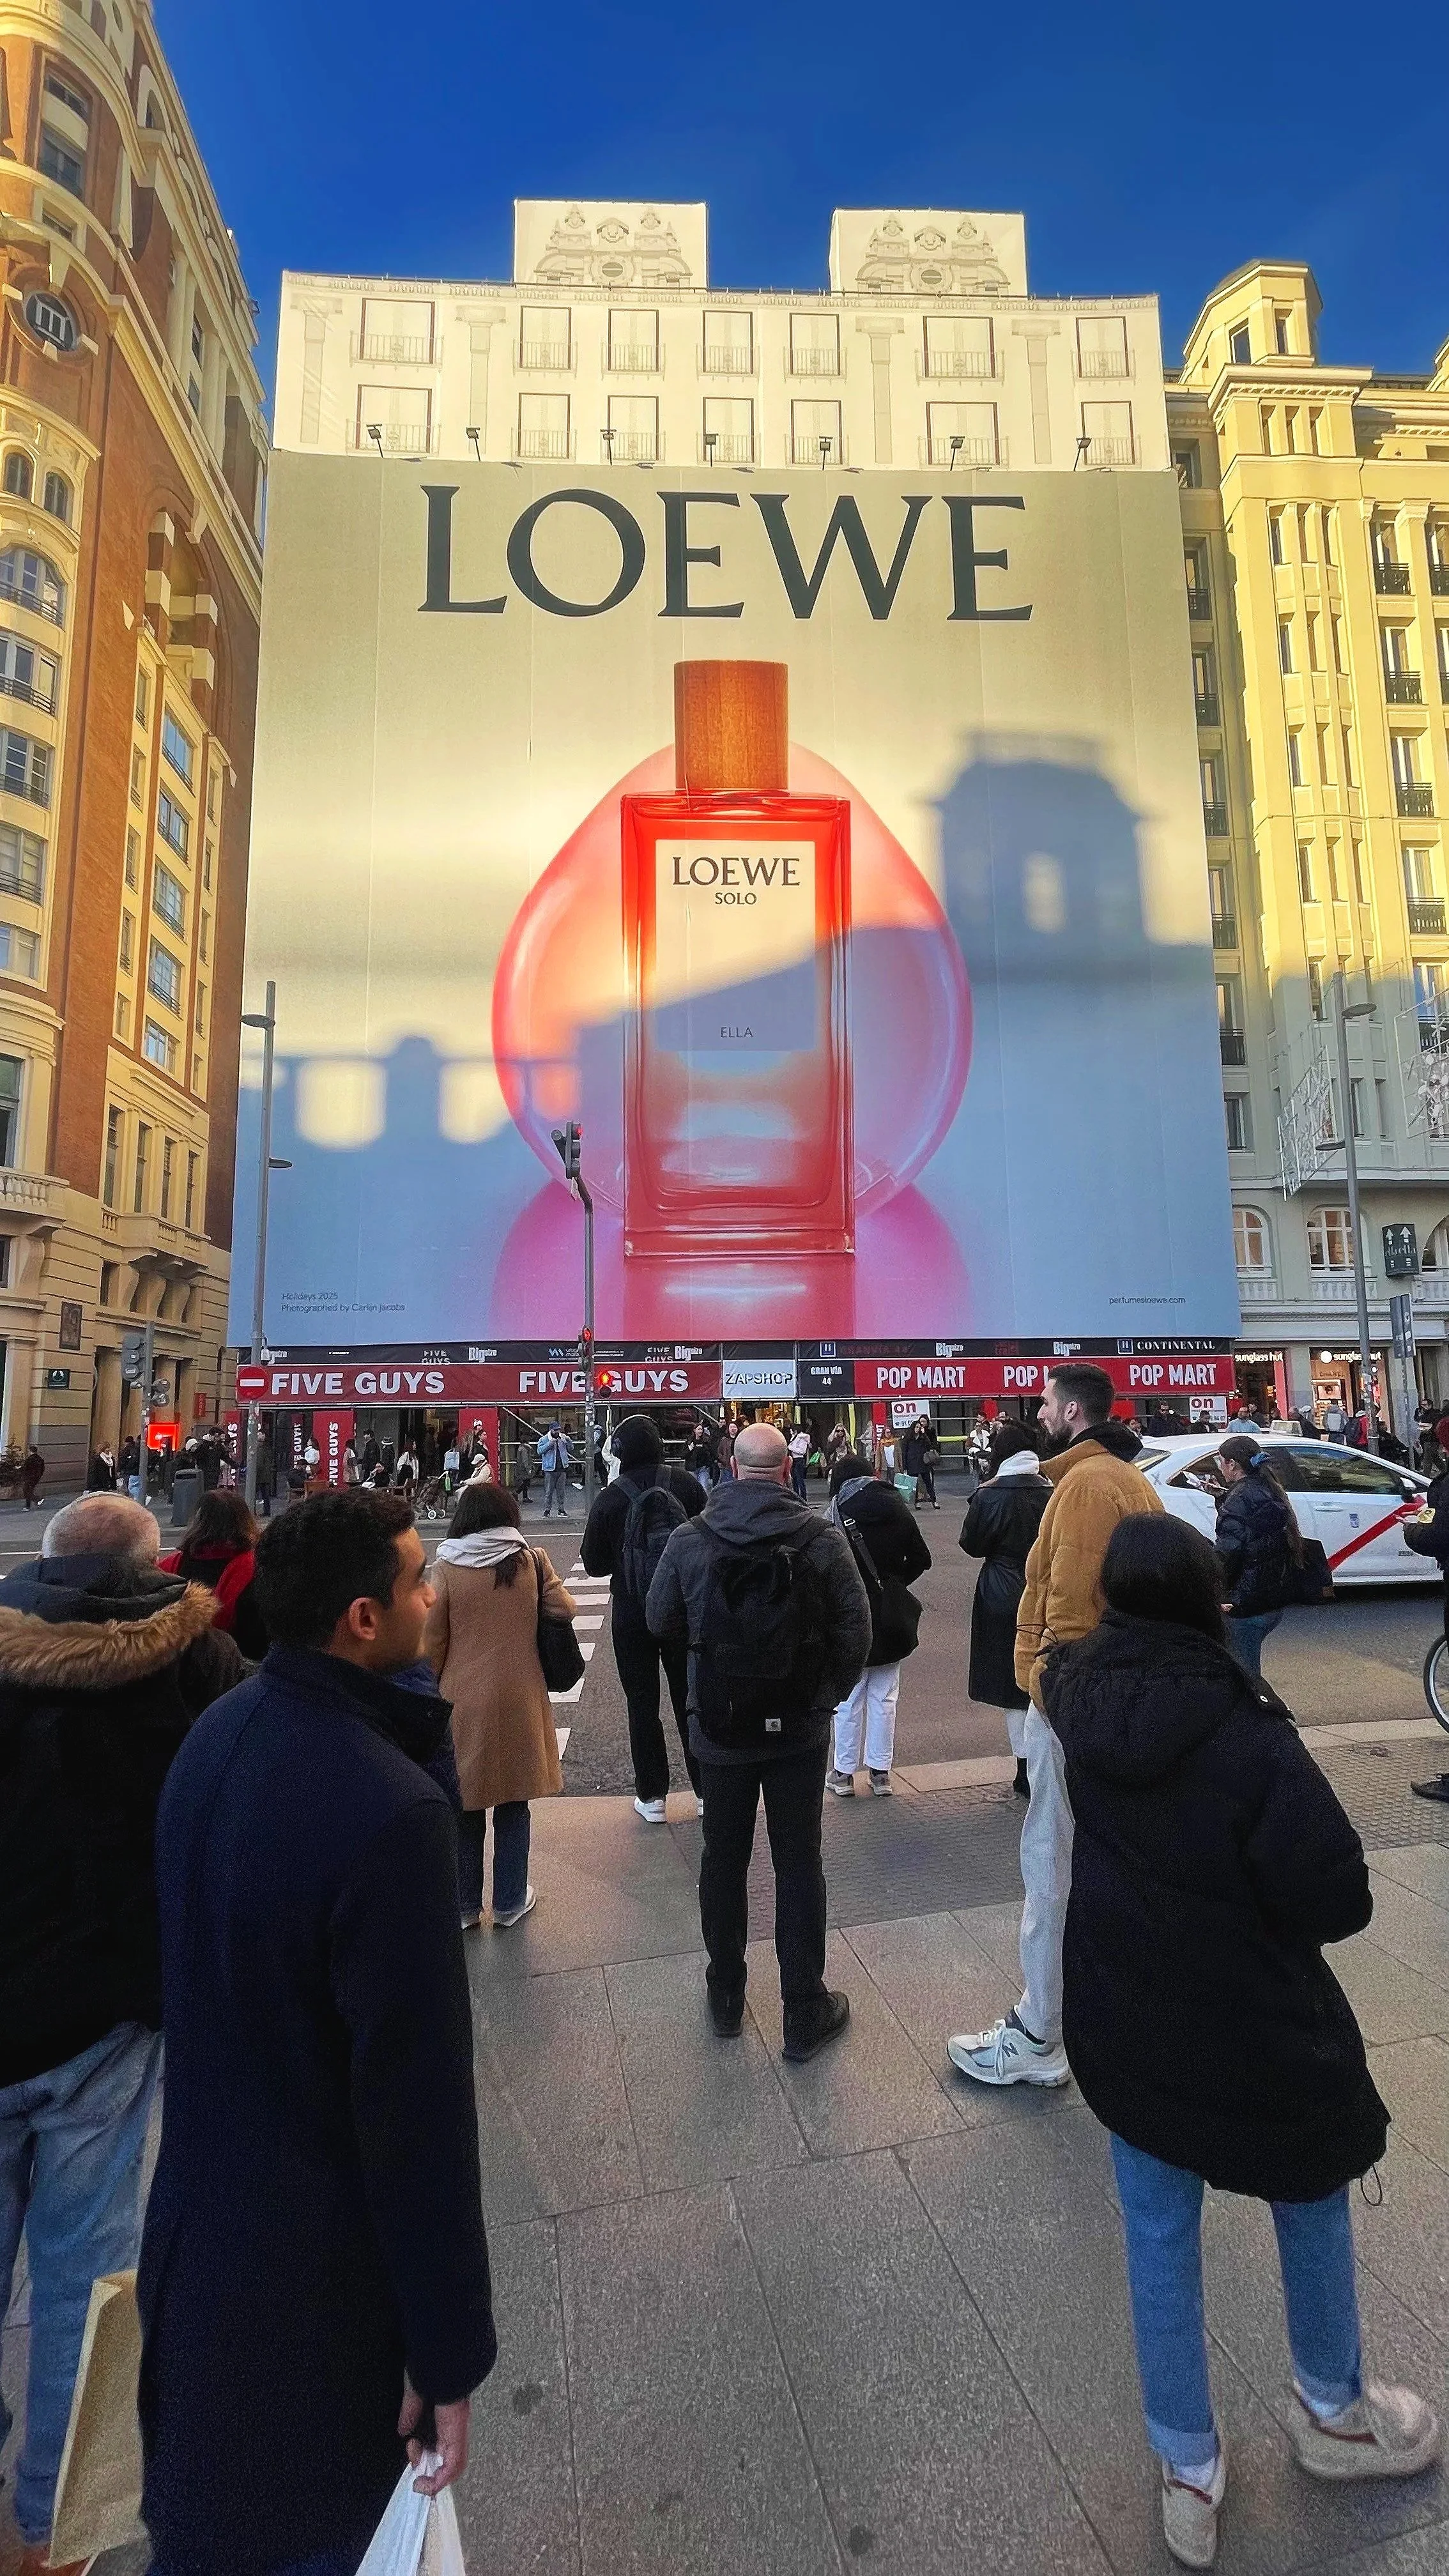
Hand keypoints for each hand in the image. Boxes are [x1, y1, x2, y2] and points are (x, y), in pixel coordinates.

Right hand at [398, 2379, 470, 2493]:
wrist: (445, 2359)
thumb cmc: (432, 2369)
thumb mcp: (416, 2394)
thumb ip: (410, 2412)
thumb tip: (404, 2429)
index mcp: (446, 2415)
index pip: (440, 2443)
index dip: (426, 2455)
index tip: (413, 2455)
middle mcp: (454, 2425)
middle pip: (446, 2458)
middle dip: (426, 2466)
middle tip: (414, 2460)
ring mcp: (457, 2431)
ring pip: (452, 2465)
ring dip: (432, 2475)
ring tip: (419, 2474)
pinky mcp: (457, 2434)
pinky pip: (454, 2464)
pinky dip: (441, 2478)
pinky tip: (429, 2483)